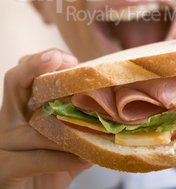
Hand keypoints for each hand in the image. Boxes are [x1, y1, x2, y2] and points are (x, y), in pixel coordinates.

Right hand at [0, 50, 91, 188]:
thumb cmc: (50, 166)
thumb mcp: (65, 139)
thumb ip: (79, 121)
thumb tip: (113, 105)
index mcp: (22, 106)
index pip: (25, 73)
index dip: (43, 61)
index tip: (70, 60)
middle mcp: (9, 118)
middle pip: (15, 81)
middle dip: (36, 66)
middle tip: (65, 61)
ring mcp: (4, 142)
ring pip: (33, 124)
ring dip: (67, 126)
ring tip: (96, 127)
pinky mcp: (5, 168)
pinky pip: (35, 158)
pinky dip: (62, 158)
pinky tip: (84, 159)